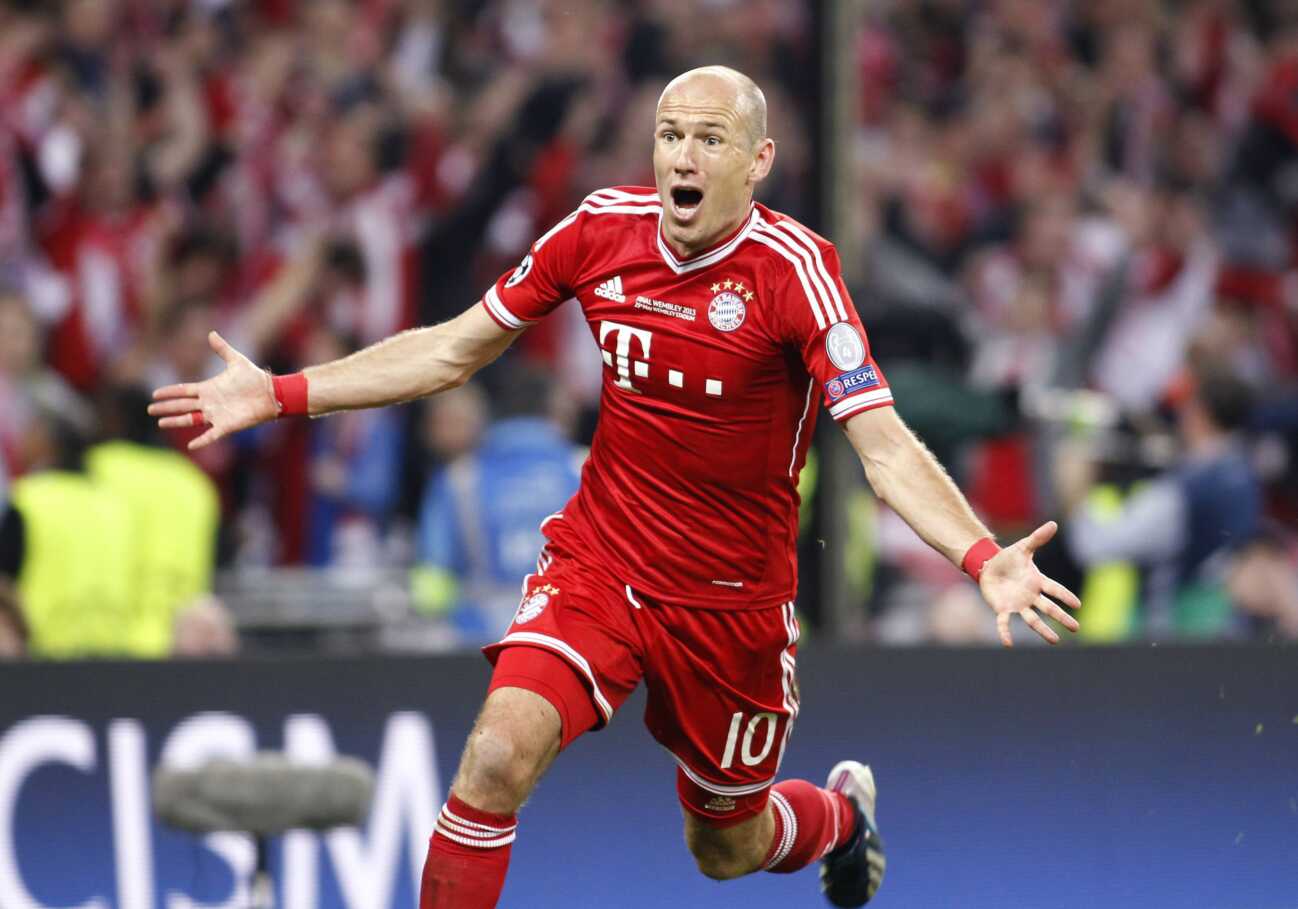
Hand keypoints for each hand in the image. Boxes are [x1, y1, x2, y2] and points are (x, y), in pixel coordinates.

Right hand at [148, 332, 278, 448]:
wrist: (271, 393)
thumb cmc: (255, 378)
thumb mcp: (236, 361)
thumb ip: (222, 349)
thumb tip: (211, 333)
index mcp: (209, 388)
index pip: (184, 391)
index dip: (169, 392)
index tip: (154, 394)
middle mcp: (209, 403)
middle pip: (182, 405)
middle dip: (166, 407)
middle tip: (150, 409)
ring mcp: (216, 415)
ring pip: (191, 419)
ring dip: (176, 421)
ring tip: (161, 423)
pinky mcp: (226, 426)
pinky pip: (211, 435)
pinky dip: (202, 441)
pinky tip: (191, 446)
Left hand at [979, 521, 1080, 646]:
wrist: (988, 566)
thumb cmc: (1008, 558)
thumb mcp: (1023, 547)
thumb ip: (1037, 538)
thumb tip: (1054, 524)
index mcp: (1037, 582)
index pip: (1055, 589)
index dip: (1065, 596)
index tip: (1078, 604)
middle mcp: (1031, 596)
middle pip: (1049, 608)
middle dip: (1061, 618)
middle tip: (1075, 628)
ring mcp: (1018, 604)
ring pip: (1033, 619)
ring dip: (1043, 630)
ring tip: (1055, 641)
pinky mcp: (1003, 609)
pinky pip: (1004, 623)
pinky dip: (1005, 633)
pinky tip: (1008, 644)